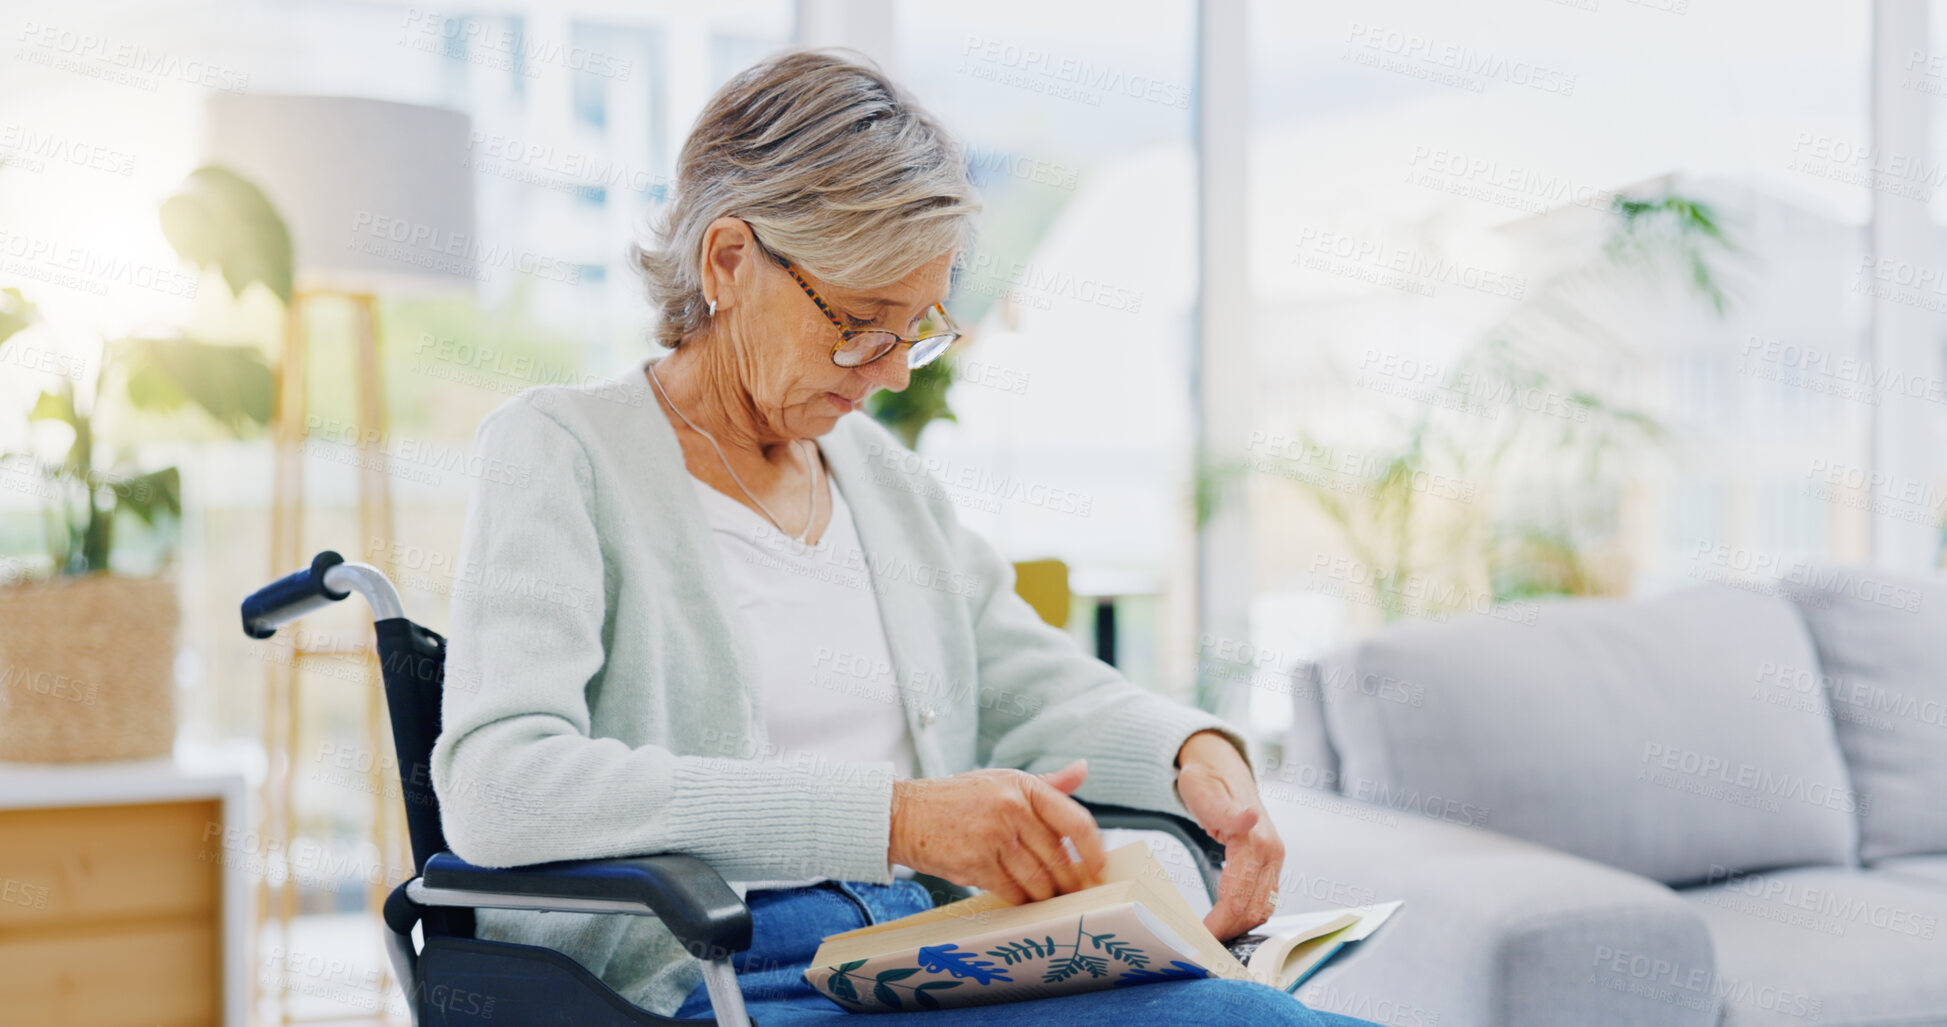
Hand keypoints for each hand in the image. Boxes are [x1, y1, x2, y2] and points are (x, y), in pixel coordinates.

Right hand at [888, 759, 1108, 904]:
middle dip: (1071, 881)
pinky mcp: (975, 864)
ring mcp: (993, 838)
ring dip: (1046, 895)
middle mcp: (1011, 810)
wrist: (905, 814)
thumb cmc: (958, 799)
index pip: (1074, 820)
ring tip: (1047, 897)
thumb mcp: (1003, 781)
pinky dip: (1021, 900)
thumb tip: (1083, 769)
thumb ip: (1047, 783)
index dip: (1093, 849)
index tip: (1100, 866)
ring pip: (1037, 880)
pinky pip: (1012, 892)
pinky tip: (1020, 897)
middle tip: (1075, 891)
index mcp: (1024, 787)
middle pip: (1059, 858)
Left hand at [1175, 730, 1284, 940]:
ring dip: (1237, 927)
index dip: (1219, 923)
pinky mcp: (1270, 863)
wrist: (1220, 766)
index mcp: (1256, 841)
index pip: (1240, 897)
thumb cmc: (1206, 778)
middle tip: (1197, 944)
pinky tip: (1222, 922)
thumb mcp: (1204, 789)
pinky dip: (1244, 915)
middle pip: (1254, 909)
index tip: (1197, 938)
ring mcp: (1274, 859)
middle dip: (1227, 931)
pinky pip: (1262, 899)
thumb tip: (1248, 817)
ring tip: (1207, 938)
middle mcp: (1272, 853)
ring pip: (1262, 909)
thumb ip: (1224, 809)